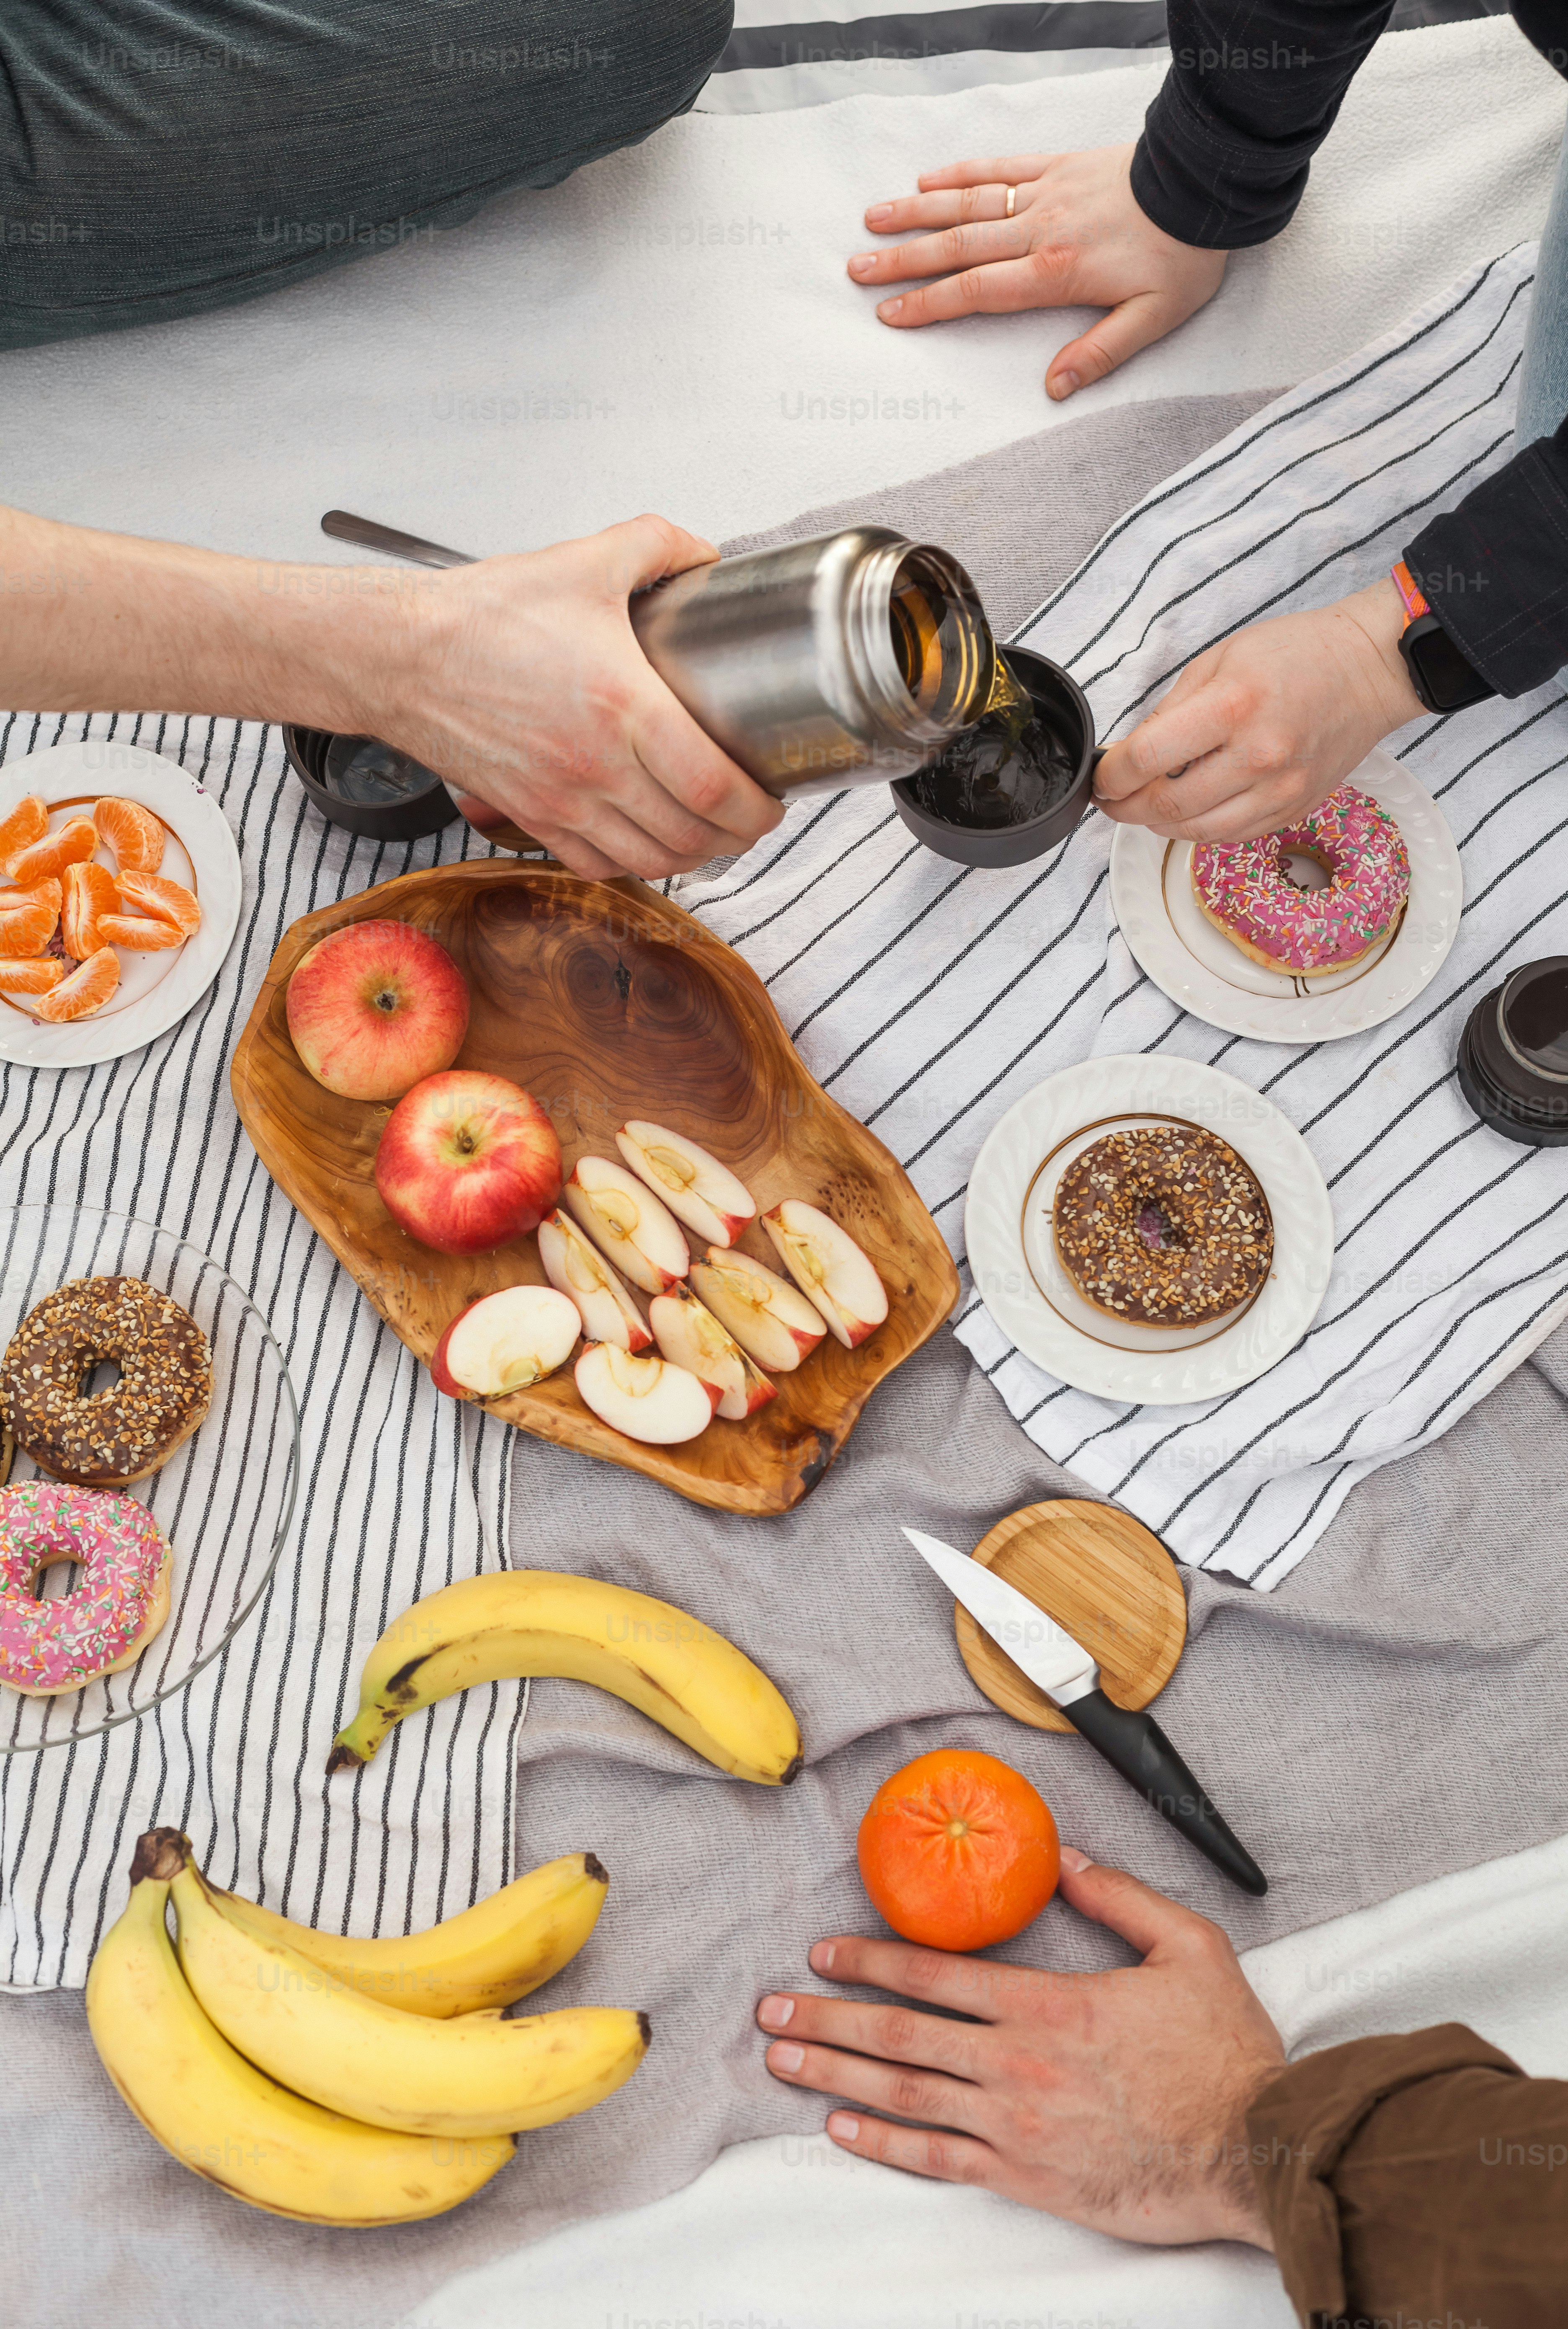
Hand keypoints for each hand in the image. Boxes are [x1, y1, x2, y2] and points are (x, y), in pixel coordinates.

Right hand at [380, 514, 783, 880]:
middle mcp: (594, 765)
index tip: (773, 800)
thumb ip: (658, 545)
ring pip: (649, 860)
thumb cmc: (482, 615)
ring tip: (712, 834)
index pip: (713, 787)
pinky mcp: (530, 815)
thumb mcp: (585, 560)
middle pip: (691, 836)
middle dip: (737, 837)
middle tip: (754, 817)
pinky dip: (634, 863)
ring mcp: (560, 799)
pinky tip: (648, 840)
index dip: (757, 808)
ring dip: (692, 857)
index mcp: (621, 707)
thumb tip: (704, 554)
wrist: (400, 654)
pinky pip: (597, 863)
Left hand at [757, 1848, 1284, 2246]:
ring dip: (835, 2076)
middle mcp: (1017, 2064)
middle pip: (899, 2036)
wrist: (1255, 2149)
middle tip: (769, 2012)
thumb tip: (1069, 1856)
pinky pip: (939, 2159)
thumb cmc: (1226, 2053)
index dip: (870, 1961)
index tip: (823, 1953)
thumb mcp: (1189, 1945)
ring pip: (905, 2096)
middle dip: (826, 2019)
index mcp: (1048, 2003)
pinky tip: (843, 2130)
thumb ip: (1122, 1896)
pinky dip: (884, 2144)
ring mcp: (1016, 2125)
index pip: (935, 1975)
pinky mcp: (1028, 2177)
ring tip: (784, 2062)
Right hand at [847, 146, 1225, 401]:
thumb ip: (1101, 353)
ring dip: (917, 214)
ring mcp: (1045, 193)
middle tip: (856, 269)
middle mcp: (1039, 230)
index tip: (889, 313)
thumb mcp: (1154, 319)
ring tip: (874, 221)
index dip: (930, 305)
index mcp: (1056, 273)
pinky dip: (961, 172)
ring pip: (968, 203)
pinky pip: (1000, 167)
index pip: (977, 292)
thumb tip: (1056, 389)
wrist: (1208, 180)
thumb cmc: (1185, 254)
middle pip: (958, 247)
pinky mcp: (1059, 165)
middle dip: (904, 261)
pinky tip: (928, 178)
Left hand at [1093, 578, 1426, 842]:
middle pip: (1167, 806)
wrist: (1370, 668)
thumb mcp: (1220, 659)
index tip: (1102, 777)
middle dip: (1126, 808)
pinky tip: (1189, 810)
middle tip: (1113, 799)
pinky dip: (1199, 829)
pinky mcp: (1294, 807)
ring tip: (1146, 806)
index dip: (1111, 776)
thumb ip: (1171, 708)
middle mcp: (1258, 755)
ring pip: (1196, 832)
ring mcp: (1280, 788)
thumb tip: (1132, 752)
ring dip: (1159, 825)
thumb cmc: (1298, 653)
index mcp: (1232, 707)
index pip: (1148, 759)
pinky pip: (1231, 835)